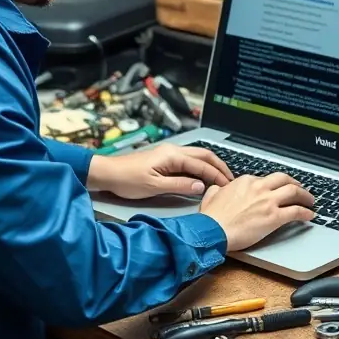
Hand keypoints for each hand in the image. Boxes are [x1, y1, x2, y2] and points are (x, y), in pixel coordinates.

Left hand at [87, 144, 232, 199]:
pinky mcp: (165, 159)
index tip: (228, 186)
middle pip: (204, 155)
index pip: (202, 164)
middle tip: (230, 180)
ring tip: (221, 179)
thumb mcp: (155, 187)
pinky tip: (202, 178)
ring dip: (210, 167)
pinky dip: (200, 168)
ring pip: (197, 157)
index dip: (217, 175)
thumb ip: (180, 186)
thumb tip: (201, 187)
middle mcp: (173, 151)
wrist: (108, 173)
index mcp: (173, 155)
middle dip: (219, 167)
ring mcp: (169, 154)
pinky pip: (188, 161)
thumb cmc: (128, 179)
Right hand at [199, 173, 314, 251]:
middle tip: (299, 189)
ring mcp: (268, 201)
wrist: (213, 230)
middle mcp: (259, 187)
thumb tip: (219, 189)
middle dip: (295, 183)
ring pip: (294, 191)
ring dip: (305, 195)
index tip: (278, 189)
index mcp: (246, 181)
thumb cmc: (212, 217)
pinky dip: (306, 212)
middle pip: (284, 180)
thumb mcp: (212, 195)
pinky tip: (309, 216)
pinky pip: (296, 211)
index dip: (275, 184)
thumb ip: (219, 189)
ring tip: (310, 201)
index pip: (266, 179)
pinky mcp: (274, 217)